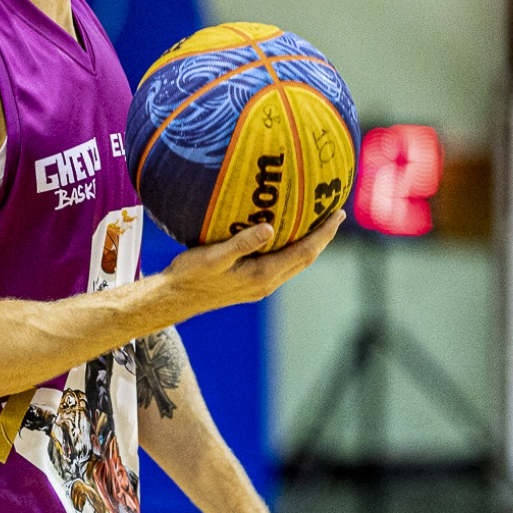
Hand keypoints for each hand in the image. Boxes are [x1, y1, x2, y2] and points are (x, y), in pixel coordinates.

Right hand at [160, 210, 343, 315]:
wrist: (174, 299)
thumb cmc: (190, 275)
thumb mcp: (213, 256)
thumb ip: (241, 243)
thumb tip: (269, 228)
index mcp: (263, 276)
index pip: (304, 252)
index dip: (324, 234)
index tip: (338, 214)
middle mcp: (267, 283)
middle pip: (305, 258)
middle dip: (323, 237)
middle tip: (336, 213)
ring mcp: (260, 286)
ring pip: (295, 262)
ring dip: (310, 244)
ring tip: (318, 223)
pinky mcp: (252, 284)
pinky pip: (281, 263)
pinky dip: (292, 248)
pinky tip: (285, 235)